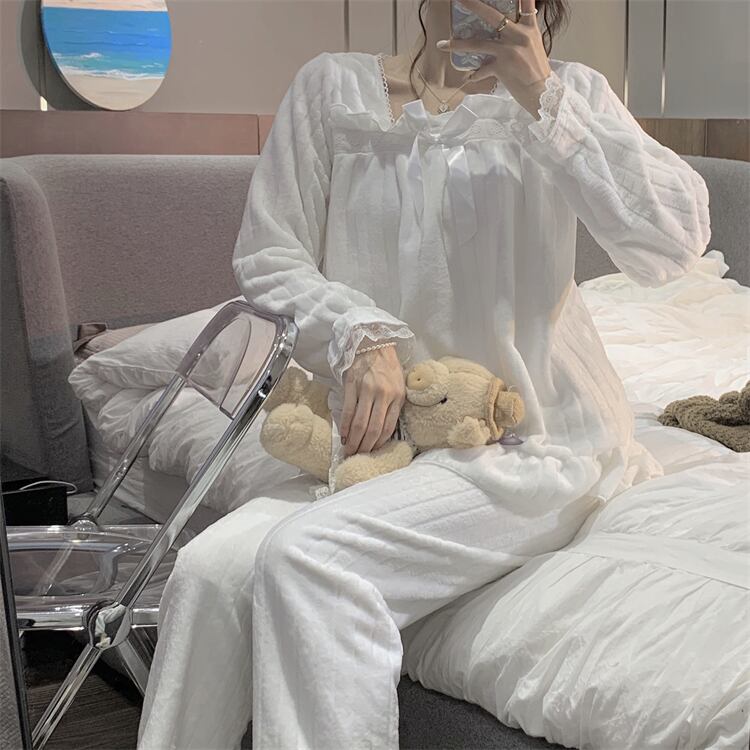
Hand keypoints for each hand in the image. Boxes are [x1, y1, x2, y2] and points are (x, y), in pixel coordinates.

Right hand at [340, 343, 405, 455]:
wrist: (373, 342)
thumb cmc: (387, 365)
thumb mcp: (399, 384)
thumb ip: (394, 405)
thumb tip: (384, 430)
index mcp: (397, 396)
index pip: (388, 427)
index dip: (379, 444)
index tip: (372, 453)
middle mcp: (383, 395)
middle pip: (373, 429)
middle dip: (364, 447)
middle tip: (358, 457)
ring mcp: (366, 390)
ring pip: (359, 423)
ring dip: (353, 440)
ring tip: (349, 450)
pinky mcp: (352, 385)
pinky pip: (347, 411)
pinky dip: (344, 426)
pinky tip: (342, 435)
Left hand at [437, 0, 551, 119]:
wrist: (542, 93)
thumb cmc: (537, 69)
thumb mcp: (535, 43)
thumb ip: (524, 30)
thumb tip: (517, 19)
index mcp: (529, 27)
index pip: (526, 3)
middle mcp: (519, 35)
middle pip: (493, 16)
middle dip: (474, 5)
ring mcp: (509, 51)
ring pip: (478, 44)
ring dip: (457, 44)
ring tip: (442, 44)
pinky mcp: (502, 67)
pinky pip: (482, 69)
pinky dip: (475, 74)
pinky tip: (470, 77)